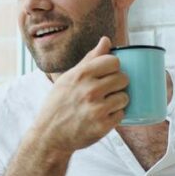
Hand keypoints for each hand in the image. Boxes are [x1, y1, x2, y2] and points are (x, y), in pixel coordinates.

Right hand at [32, 37, 128, 153]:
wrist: (50, 135)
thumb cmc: (59, 103)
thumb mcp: (69, 78)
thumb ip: (89, 59)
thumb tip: (106, 40)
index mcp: (81, 75)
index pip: (114, 62)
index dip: (114, 67)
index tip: (108, 74)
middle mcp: (90, 90)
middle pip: (123, 78)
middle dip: (118, 84)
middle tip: (107, 91)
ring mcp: (97, 109)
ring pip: (124, 97)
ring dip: (118, 101)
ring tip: (104, 104)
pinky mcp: (102, 126)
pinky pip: (121, 115)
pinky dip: (115, 116)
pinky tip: (103, 116)